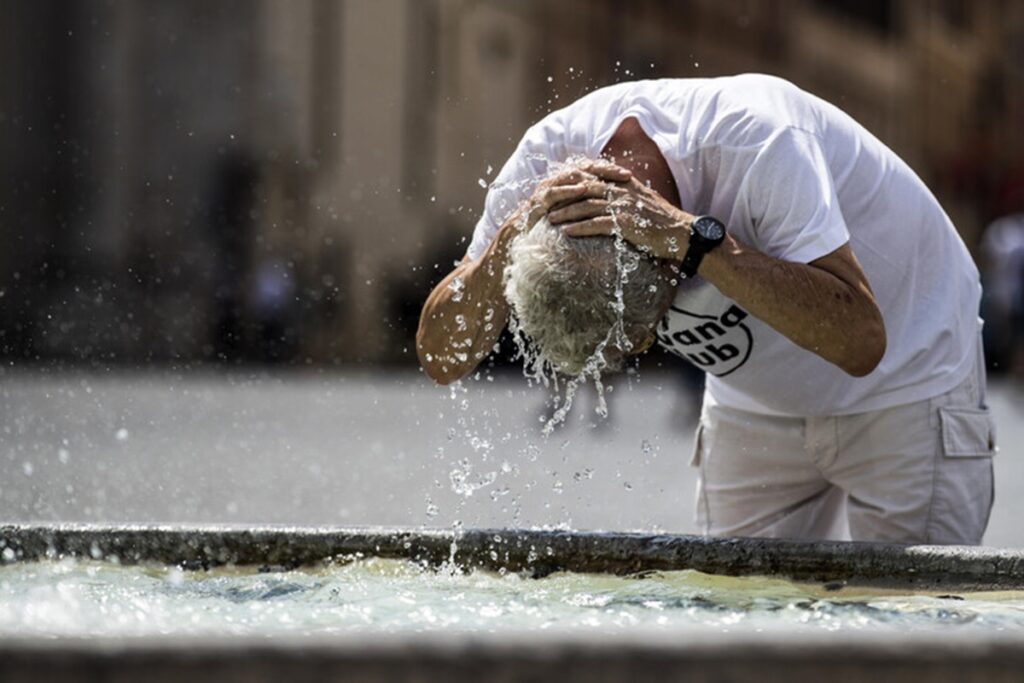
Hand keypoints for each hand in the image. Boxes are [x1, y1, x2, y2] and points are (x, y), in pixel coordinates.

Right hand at [520, 161, 632, 229]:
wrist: (519, 238)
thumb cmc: (548, 229)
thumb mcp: (570, 217)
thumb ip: (586, 209)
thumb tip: (610, 211)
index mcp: (567, 183)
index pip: (592, 170)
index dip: (611, 171)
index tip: (630, 176)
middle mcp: (558, 181)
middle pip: (585, 168)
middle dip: (607, 171)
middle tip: (626, 175)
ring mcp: (546, 189)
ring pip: (571, 176)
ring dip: (591, 177)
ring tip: (609, 180)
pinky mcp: (537, 200)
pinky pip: (554, 192)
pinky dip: (569, 189)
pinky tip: (583, 189)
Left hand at [546, 175, 690, 260]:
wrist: (681, 233)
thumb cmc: (661, 220)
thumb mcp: (643, 199)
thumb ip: (625, 193)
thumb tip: (609, 195)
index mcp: (625, 182)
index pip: (593, 174)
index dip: (573, 179)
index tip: (557, 185)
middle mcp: (622, 190)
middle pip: (584, 188)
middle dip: (563, 195)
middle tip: (546, 203)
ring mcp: (623, 206)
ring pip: (586, 205)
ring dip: (566, 212)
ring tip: (550, 218)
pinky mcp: (625, 223)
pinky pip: (596, 224)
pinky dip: (579, 227)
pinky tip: (566, 232)